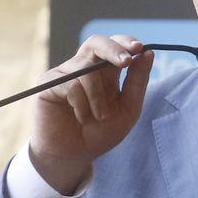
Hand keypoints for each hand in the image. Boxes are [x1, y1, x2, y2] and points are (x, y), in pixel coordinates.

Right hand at [28, 35, 152, 193]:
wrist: (74, 156)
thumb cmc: (100, 133)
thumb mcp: (128, 110)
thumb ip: (137, 82)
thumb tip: (148, 53)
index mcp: (106, 72)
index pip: (115, 45)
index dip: (126, 42)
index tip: (139, 48)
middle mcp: (85, 68)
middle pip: (97, 42)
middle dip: (113, 49)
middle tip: (126, 61)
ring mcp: (65, 73)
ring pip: (86, 70)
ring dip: (98, 96)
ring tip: (99, 116)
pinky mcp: (49, 83)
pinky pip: (71, 84)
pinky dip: (81, 103)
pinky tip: (80, 117)